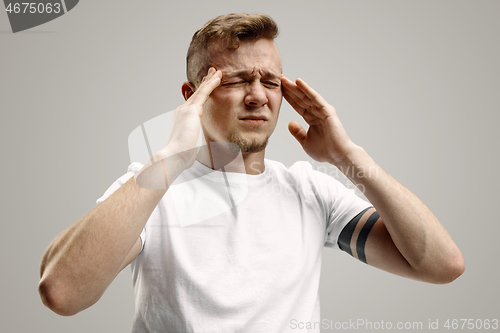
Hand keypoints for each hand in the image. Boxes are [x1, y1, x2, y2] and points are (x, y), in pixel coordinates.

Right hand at [135, 68, 220, 188]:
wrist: (174, 156)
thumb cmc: (181, 156)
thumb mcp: (188, 148)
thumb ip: (191, 145)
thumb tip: (193, 154)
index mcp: (182, 119)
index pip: (194, 102)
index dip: (201, 93)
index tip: (207, 87)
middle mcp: (182, 111)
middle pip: (196, 93)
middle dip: (205, 82)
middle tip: (212, 73)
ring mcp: (185, 109)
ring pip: (201, 90)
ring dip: (209, 80)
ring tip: (217, 71)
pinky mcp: (192, 110)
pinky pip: (204, 93)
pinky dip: (211, 84)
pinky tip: (217, 77)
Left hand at [281, 75, 357, 165]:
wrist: (338, 156)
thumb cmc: (325, 151)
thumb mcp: (305, 142)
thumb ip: (298, 132)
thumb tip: (290, 123)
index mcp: (312, 118)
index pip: (298, 105)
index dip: (289, 98)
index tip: (279, 90)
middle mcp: (317, 112)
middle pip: (301, 98)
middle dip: (290, 89)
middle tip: (279, 79)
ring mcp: (323, 110)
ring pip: (306, 96)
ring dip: (295, 87)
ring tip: (284, 79)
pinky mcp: (327, 111)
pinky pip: (315, 98)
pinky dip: (307, 89)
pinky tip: (298, 82)